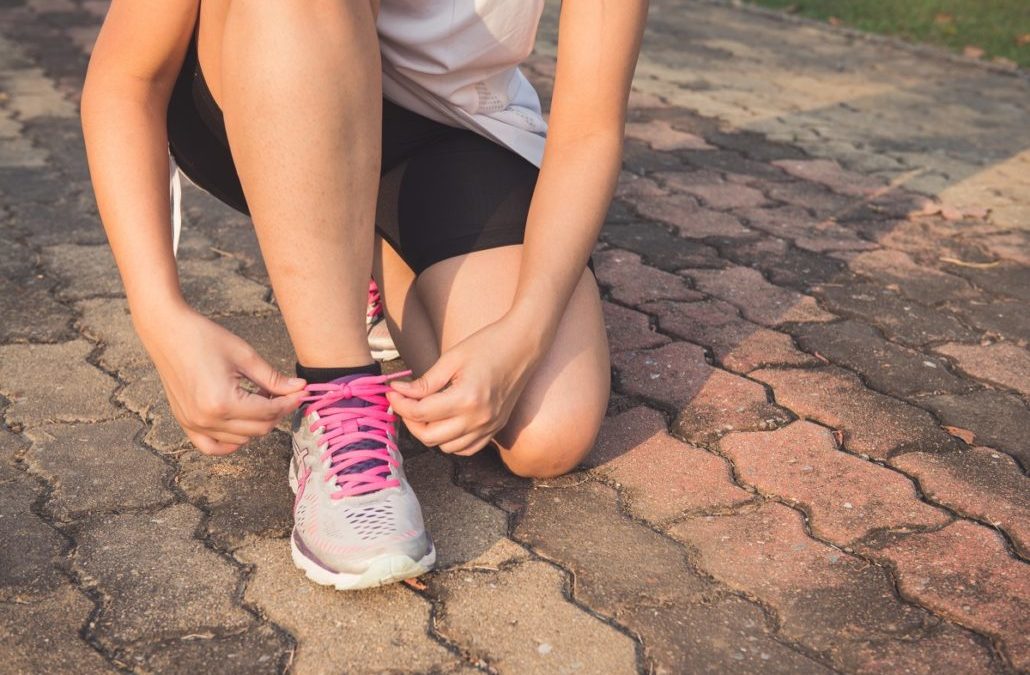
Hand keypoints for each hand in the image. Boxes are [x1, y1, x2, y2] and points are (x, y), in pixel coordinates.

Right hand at [136, 302, 306, 454]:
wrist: (167, 331)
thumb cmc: (204, 338)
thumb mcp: (245, 356)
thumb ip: (274, 378)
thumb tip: (300, 389)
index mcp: (223, 402)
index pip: (269, 412)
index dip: (289, 402)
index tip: (302, 393)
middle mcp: (207, 419)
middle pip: (258, 429)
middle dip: (277, 412)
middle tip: (283, 393)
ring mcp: (194, 424)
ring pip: (241, 439)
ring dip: (257, 423)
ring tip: (259, 398)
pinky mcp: (185, 422)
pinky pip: (212, 446)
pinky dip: (230, 442)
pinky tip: (241, 425)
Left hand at [386, 315, 543, 455]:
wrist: (523, 345)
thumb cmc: (488, 345)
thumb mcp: (452, 359)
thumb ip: (425, 382)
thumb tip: (399, 392)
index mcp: (466, 399)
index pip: (421, 413)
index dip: (400, 403)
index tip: (392, 392)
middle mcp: (479, 419)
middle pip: (430, 436)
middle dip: (410, 421)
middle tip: (404, 402)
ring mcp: (489, 427)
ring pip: (446, 448)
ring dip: (429, 433)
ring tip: (424, 411)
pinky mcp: (495, 429)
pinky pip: (466, 449)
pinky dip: (450, 441)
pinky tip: (445, 423)